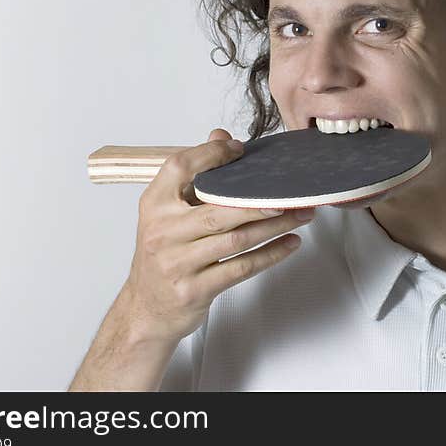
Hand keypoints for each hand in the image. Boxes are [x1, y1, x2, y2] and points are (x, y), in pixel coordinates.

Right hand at [123, 128, 313, 345]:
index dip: (211, 154)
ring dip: (273, 226)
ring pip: (236, 240)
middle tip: (290, 194)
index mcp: (154, 205)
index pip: (180, 168)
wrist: (145, 310)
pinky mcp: (195, 289)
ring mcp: (177, 263)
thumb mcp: (168, 213)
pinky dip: (270, 254)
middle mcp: (162, 232)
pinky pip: (241, 267)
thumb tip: (221, 136)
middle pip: (218, 210)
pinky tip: (289, 243)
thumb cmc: (163, 254)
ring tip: (300, 216)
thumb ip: (194, 175)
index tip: (240, 149)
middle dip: (260, 201)